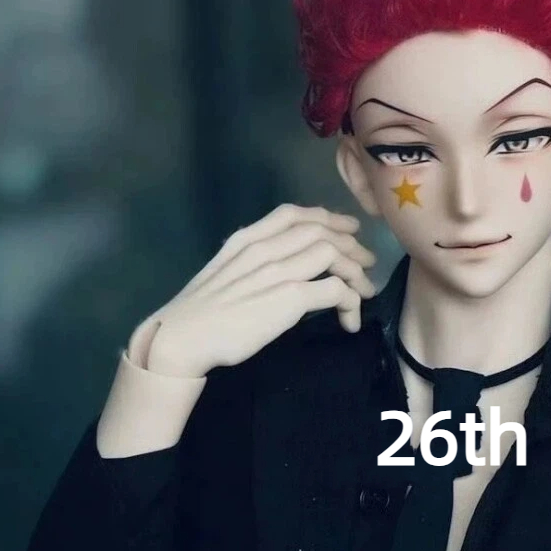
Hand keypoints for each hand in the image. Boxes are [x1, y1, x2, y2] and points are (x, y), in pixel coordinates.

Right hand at [135, 205, 376, 376]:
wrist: (184, 336)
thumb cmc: (200, 314)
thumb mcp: (224, 274)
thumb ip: (251, 265)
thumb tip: (280, 272)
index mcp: (246, 239)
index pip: (293, 214)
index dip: (326, 218)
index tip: (346, 230)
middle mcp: (264, 247)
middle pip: (321, 231)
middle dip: (351, 245)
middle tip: (367, 262)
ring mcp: (278, 270)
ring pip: (334, 255)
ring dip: (356, 273)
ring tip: (365, 292)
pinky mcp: (291, 296)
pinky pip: (337, 290)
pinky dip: (351, 302)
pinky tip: (349, 320)